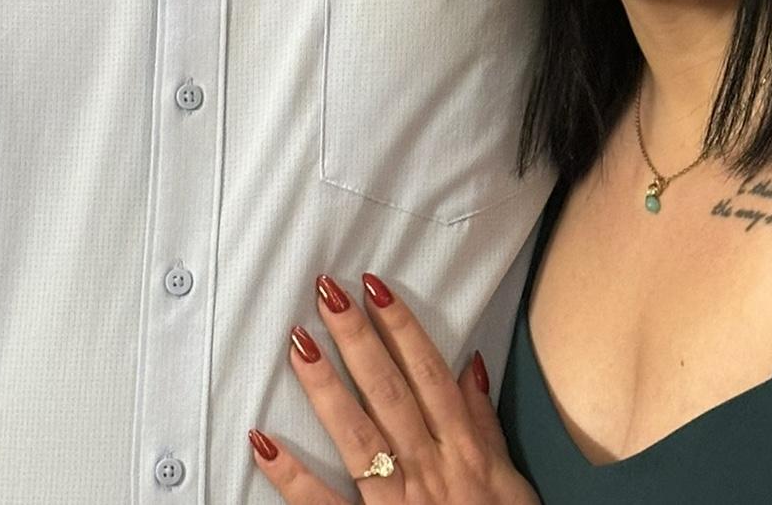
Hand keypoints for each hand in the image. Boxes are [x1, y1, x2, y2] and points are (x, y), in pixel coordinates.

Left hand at [250, 273, 538, 503]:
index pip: (428, 375)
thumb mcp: (509, 480)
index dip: (402, 328)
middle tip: (327, 293)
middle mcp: (428, 468)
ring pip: (357, 436)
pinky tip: (262, 443)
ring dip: (326, 388)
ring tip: (298, 344)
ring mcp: (396, 502)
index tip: (375, 287)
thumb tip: (473, 366)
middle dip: (357, 339)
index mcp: (462, 451)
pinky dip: (292, 477)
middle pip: (388, 392)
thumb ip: (486, 424)